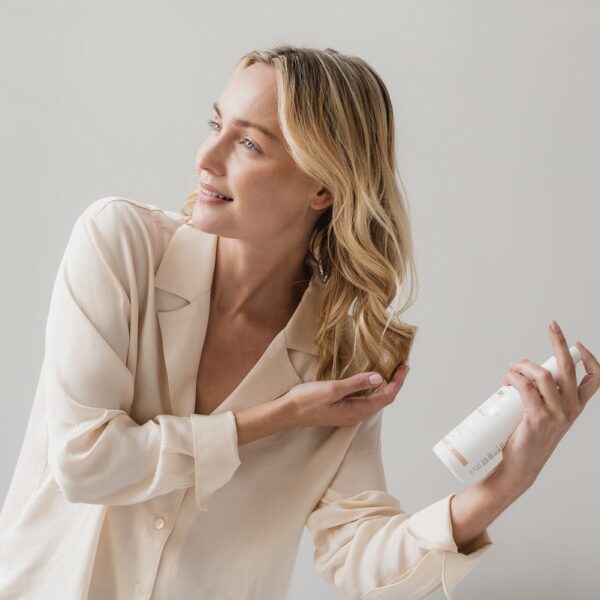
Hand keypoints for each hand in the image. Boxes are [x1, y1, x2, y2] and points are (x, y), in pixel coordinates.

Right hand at [284, 364, 409, 427]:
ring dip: (383, 385)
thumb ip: (356, 383)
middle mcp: (355, 415)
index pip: (386, 397)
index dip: (397, 382)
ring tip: (389, 370)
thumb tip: (379, 377)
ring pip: (372, 399)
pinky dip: (370, 388)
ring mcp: (347, 413)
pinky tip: (367, 378)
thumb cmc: (307, 401)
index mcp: (356, 411)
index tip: (404, 367)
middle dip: (394, 383)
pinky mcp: (340, 410)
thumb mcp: (332, 389)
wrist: (287, 413)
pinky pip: (362, 399)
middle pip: (382, 399)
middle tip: (400, 366)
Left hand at [496, 321, 599, 490]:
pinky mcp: (538, 418)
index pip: (595, 379)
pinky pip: (525, 388)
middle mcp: (570, 409)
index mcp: (575, 406)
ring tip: (511, 369)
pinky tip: (508, 379)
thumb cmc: (528, 438)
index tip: (576, 343)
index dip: (589, 358)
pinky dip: (514, 377)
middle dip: (559, 341)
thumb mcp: (545, 414)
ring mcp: (556, 414)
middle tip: (552, 325)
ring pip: (542, 375)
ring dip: (523, 365)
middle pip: (568, 367)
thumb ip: (541, 395)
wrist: (520, 466)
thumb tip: (520, 372)